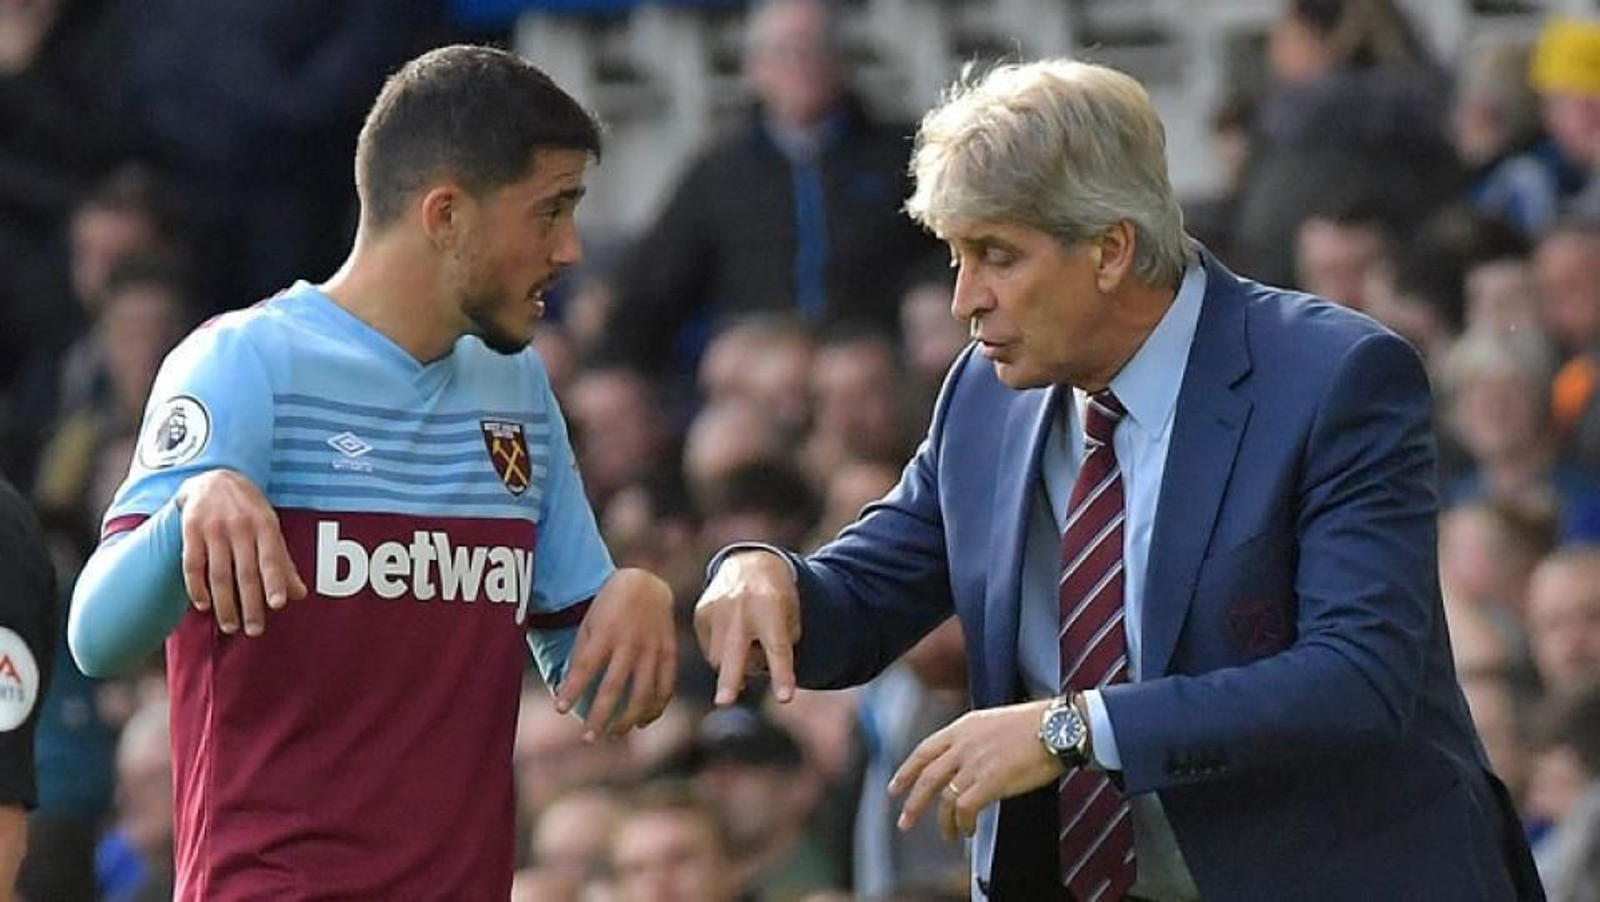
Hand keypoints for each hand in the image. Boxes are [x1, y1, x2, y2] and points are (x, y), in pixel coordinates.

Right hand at [176, 469, 306, 636]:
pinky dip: (197, 588)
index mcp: (265, 524)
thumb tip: (299, 595)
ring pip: (219, 573)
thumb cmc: (248, 509)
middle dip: (250, 604)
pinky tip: (204, 606)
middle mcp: (239, 526)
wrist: (212, 478)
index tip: (278, 605)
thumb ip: (283, 562)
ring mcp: (213, 528)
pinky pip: (192, 565)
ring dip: (224, 604)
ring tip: (230, 627)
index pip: (271, 557)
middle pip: (245, 572)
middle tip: (254, 630)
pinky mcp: (190, 531)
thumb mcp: (270, 528)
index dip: (275, 581)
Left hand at [554, 568, 675, 741]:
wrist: (647, 584)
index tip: (559, 709)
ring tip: (614, 734)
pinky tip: (643, 721)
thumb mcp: (590, 622)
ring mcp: (653, 649)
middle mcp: (630, 643)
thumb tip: (567, 690)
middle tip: (588, 738)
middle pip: (614, 688)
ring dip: (628, 719)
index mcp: (605, 633)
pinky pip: (665, 687)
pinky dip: (656, 708)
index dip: (572, 689)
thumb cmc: (610, 607)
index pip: (585, 667)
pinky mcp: (670, 653)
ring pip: (643, 694)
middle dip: (600, 716)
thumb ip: (582, 653)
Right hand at [693, 550, 800, 704]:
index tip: (785, 698)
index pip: (778, 648)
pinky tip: (734, 637)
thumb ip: (780, 645)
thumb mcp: (791, 616)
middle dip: (730, 679)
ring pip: (720, 659)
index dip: (782, 674)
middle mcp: (741, 609)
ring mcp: (717, 610)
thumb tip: (752, 673)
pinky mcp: (701, 613)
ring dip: (735, 666)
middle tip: (725, 702)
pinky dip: (723, 653)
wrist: (750, 565)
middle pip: (735, 652)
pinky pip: (709, 649)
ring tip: (749, 647)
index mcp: (771, 608)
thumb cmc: (778, 599)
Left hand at [888, 700, 1064, 839]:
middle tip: (905, 822)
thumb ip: (972, 740)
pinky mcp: (991, 781)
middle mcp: (963, 744)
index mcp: (963, 727)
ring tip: (950, 834)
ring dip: (944, 822)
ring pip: (945, 798)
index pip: (924, 750)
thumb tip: (963, 764)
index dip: (906, 771)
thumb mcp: (992, 722)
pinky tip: (968, 830)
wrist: (1057, 728)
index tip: (895, 787)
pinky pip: (966, 809)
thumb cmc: (1034, 726)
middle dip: (913, 803)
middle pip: (927, 778)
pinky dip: (964, 823)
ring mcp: (975, 763)